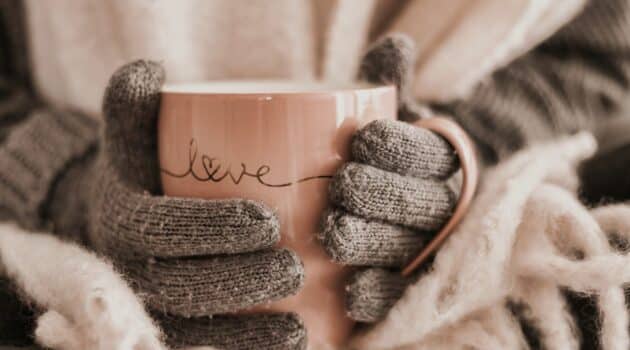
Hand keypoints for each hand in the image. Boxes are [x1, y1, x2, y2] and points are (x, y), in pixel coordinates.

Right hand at [46, 61, 305, 348]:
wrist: (125, 216)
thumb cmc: (143, 169)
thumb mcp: (131, 131)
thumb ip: (134, 101)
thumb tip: (151, 70)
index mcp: (123, 217)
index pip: (162, 228)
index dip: (210, 228)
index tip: (268, 221)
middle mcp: (130, 268)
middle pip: (181, 285)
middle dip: (239, 280)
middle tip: (294, 268)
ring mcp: (150, 304)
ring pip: (192, 326)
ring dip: (246, 331)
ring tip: (299, 326)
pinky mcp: (173, 327)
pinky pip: (202, 349)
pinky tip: (293, 344)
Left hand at [320, 35, 459, 322]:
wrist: (403, 203)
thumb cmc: (387, 156)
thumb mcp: (391, 117)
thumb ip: (389, 86)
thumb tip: (394, 44)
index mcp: (440, 162)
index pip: (428, 154)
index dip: (400, 147)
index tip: (363, 140)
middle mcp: (440, 205)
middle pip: (418, 203)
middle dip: (382, 194)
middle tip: (342, 187)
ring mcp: (427, 248)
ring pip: (407, 247)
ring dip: (373, 243)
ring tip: (334, 236)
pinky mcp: (410, 285)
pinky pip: (401, 293)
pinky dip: (378, 293)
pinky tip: (350, 292)